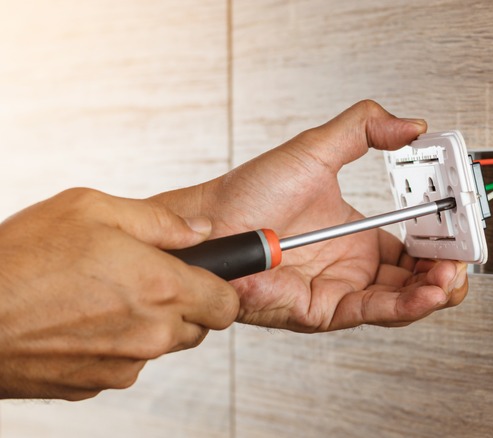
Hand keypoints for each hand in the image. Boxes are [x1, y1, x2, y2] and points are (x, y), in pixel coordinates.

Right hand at [0, 188, 238, 399]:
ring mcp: (125, 365)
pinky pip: (125, 363)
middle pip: (198, 327)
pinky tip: (80, 321)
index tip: (203, 276)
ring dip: (147, 324)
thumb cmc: (22, 258)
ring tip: (103, 296)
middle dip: (183, 304)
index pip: (227, 304)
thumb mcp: (91, 209)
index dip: (218, 288)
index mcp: (162, 288)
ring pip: (161, 346)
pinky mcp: (96, 385)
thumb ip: (160, 221)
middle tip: (143, 279)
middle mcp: (152, 334)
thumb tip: (202, 230)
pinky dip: (115, 345)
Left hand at [154, 100, 467, 331]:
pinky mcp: (325, 310)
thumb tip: (409, 125)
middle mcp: (355, 267)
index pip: (417, 244)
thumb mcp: (316, 149)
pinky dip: (408, 304)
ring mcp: (342, 290)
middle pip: (418, 277)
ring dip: (436, 289)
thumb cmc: (248, 194)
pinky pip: (375, 310)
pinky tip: (430, 289)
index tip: (460, 221)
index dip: (443, 238)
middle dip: (449, 268)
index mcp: (359, 236)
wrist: (208, 224)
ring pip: (404, 300)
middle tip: (465, 252)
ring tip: (454, 273)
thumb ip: (364, 129)